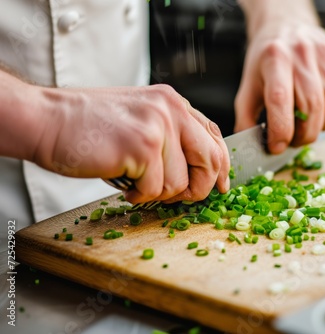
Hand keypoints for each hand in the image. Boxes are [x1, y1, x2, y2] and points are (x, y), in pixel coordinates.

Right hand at [33, 84, 229, 203]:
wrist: (47, 120)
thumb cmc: (88, 126)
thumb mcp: (139, 120)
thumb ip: (170, 137)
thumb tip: (199, 171)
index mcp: (172, 102)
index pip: (214, 135)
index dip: (222, 165)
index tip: (222, 185)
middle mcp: (171, 110)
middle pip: (211, 160)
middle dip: (199, 188)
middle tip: (179, 196)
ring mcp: (158, 127)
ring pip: (181, 183)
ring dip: (158, 193)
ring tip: (134, 182)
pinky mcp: (143, 148)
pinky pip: (156, 190)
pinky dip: (139, 196)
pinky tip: (123, 184)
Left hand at [235, 17, 324, 153]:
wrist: (285, 25)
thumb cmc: (266, 61)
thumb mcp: (248, 86)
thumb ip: (246, 119)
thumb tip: (250, 148)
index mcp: (274, 58)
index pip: (281, 101)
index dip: (281, 131)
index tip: (276, 146)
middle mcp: (302, 52)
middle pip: (311, 107)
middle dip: (302, 135)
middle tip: (292, 141)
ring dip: (319, 126)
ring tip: (305, 127)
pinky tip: (318, 111)